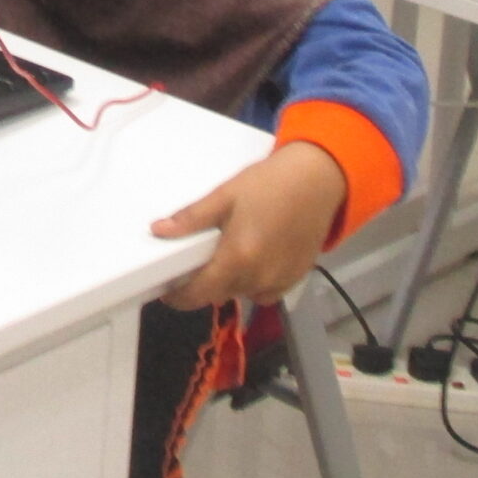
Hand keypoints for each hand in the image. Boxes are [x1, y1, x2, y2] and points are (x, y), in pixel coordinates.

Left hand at [150, 141, 347, 310]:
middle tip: (194, 264)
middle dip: (203, 286)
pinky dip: (254, 282)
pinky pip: (267, 292)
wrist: (318, 180)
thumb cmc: (270, 184)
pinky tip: (252, 259)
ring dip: (229, 284)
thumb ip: (191, 218)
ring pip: (244, 294)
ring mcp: (281, 281)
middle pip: (220, 294)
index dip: (179, 297)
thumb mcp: (225, 196)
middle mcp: (260, 277)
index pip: (200, 293)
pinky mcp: (297, 277)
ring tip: (225, 257)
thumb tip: (158, 230)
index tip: (167, 292)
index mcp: (238, 259)